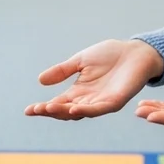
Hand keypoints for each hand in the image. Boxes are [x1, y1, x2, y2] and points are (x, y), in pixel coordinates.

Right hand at [25, 39, 163, 119]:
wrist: (135, 51)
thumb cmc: (110, 55)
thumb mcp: (80, 61)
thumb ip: (63, 71)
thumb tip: (40, 81)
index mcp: (79, 92)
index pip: (58, 103)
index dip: (43, 107)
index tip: (28, 110)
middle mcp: (88, 101)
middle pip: (65, 111)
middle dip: (50, 111)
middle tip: (36, 110)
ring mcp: (101, 103)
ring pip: (79, 112)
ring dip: (64, 112)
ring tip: (49, 109)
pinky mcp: (115, 101)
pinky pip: (98, 109)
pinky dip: (85, 110)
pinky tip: (73, 108)